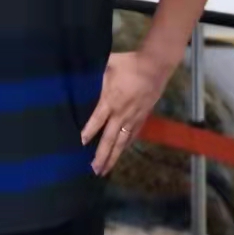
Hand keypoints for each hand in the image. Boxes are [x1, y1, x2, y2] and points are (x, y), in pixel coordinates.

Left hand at [81, 51, 171, 175]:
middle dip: (101, 156)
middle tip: (92, 170)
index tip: (78, 146)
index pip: (96, 121)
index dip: (87, 134)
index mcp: (111, 100)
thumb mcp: (108, 65)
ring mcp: (133, 118)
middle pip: (109, 139)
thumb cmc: (129, 64)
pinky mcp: (142, 118)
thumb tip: (79, 79)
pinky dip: (125, 147)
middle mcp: (121, 114)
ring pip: (122, 142)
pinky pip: (132, 136)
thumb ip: (94, 75)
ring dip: (113, 157)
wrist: (155, 66)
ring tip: (104, 170)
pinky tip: (120, 154)